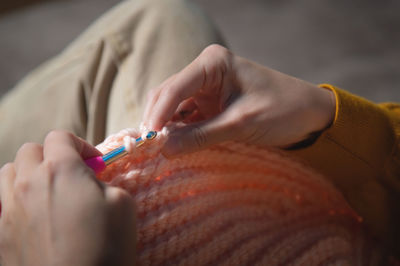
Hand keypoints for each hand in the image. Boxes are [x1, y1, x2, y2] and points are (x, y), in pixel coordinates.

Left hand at [0, 131, 135, 265]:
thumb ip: (104, 182)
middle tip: (72, 175)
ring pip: (8, 174)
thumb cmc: (106, 248)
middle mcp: (28, 183)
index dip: (80, 145)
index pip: (60, 137)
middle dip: (51, 156)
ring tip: (47, 191)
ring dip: (27, 174)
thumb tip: (92, 182)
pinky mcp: (0, 235)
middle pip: (29, 151)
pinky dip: (16, 201)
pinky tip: (34, 217)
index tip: (94, 163)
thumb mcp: (122, 204)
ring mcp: (9, 210)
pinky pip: (2, 205)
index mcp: (60, 170)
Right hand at [144, 44, 335, 156]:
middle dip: (157, 121)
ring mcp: (205, 87)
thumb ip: (201, 136)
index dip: (158, 115)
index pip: (174, 88)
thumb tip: (163, 150)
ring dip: (165, 127)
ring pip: (172, 107)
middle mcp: (204, 70)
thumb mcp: (240, 124)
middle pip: (167, 95)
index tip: (148, 140)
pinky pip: (185, 117)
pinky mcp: (209, 103)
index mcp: (212, 62)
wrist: (308, 114)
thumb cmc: (282, 110)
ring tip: (158, 150)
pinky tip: (173, 146)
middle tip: (149, 148)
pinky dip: (178, 131)